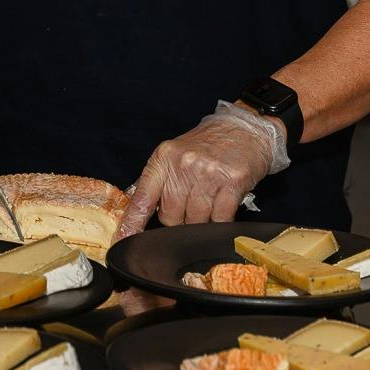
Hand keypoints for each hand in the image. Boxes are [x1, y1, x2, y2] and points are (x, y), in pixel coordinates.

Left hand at [117, 107, 279, 236]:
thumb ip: (159, 181)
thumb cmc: (210, 145)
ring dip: (202, 221)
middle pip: (169, 217)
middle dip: (178, 220)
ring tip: (210, 201)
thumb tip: (139, 211)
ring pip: (195, 222)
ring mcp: (207, 174)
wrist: (246, 129)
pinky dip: (220, 221)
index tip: (122, 241)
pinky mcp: (231, 182)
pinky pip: (219, 220)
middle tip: (192, 204)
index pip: (142, 198)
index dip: (131, 223)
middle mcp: (183, 165)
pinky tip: (223, 207)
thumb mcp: (176, 154)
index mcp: (164, 158)